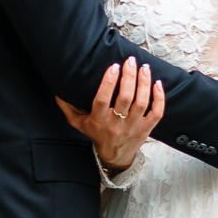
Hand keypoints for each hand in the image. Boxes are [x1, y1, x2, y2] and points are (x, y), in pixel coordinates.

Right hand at [59, 56, 165, 175]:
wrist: (115, 156)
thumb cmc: (96, 134)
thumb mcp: (78, 123)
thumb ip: (68, 106)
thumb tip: (58, 90)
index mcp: (99, 121)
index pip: (103, 100)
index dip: (108, 83)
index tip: (113, 66)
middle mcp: (116, 124)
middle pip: (125, 99)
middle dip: (129, 77)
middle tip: (131, 61)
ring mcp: (133, 127)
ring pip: (141, 103)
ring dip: (144, 84)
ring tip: (144, 68)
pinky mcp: (146, 129)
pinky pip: (156, 113)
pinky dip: (159, 98)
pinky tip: (157, 83)